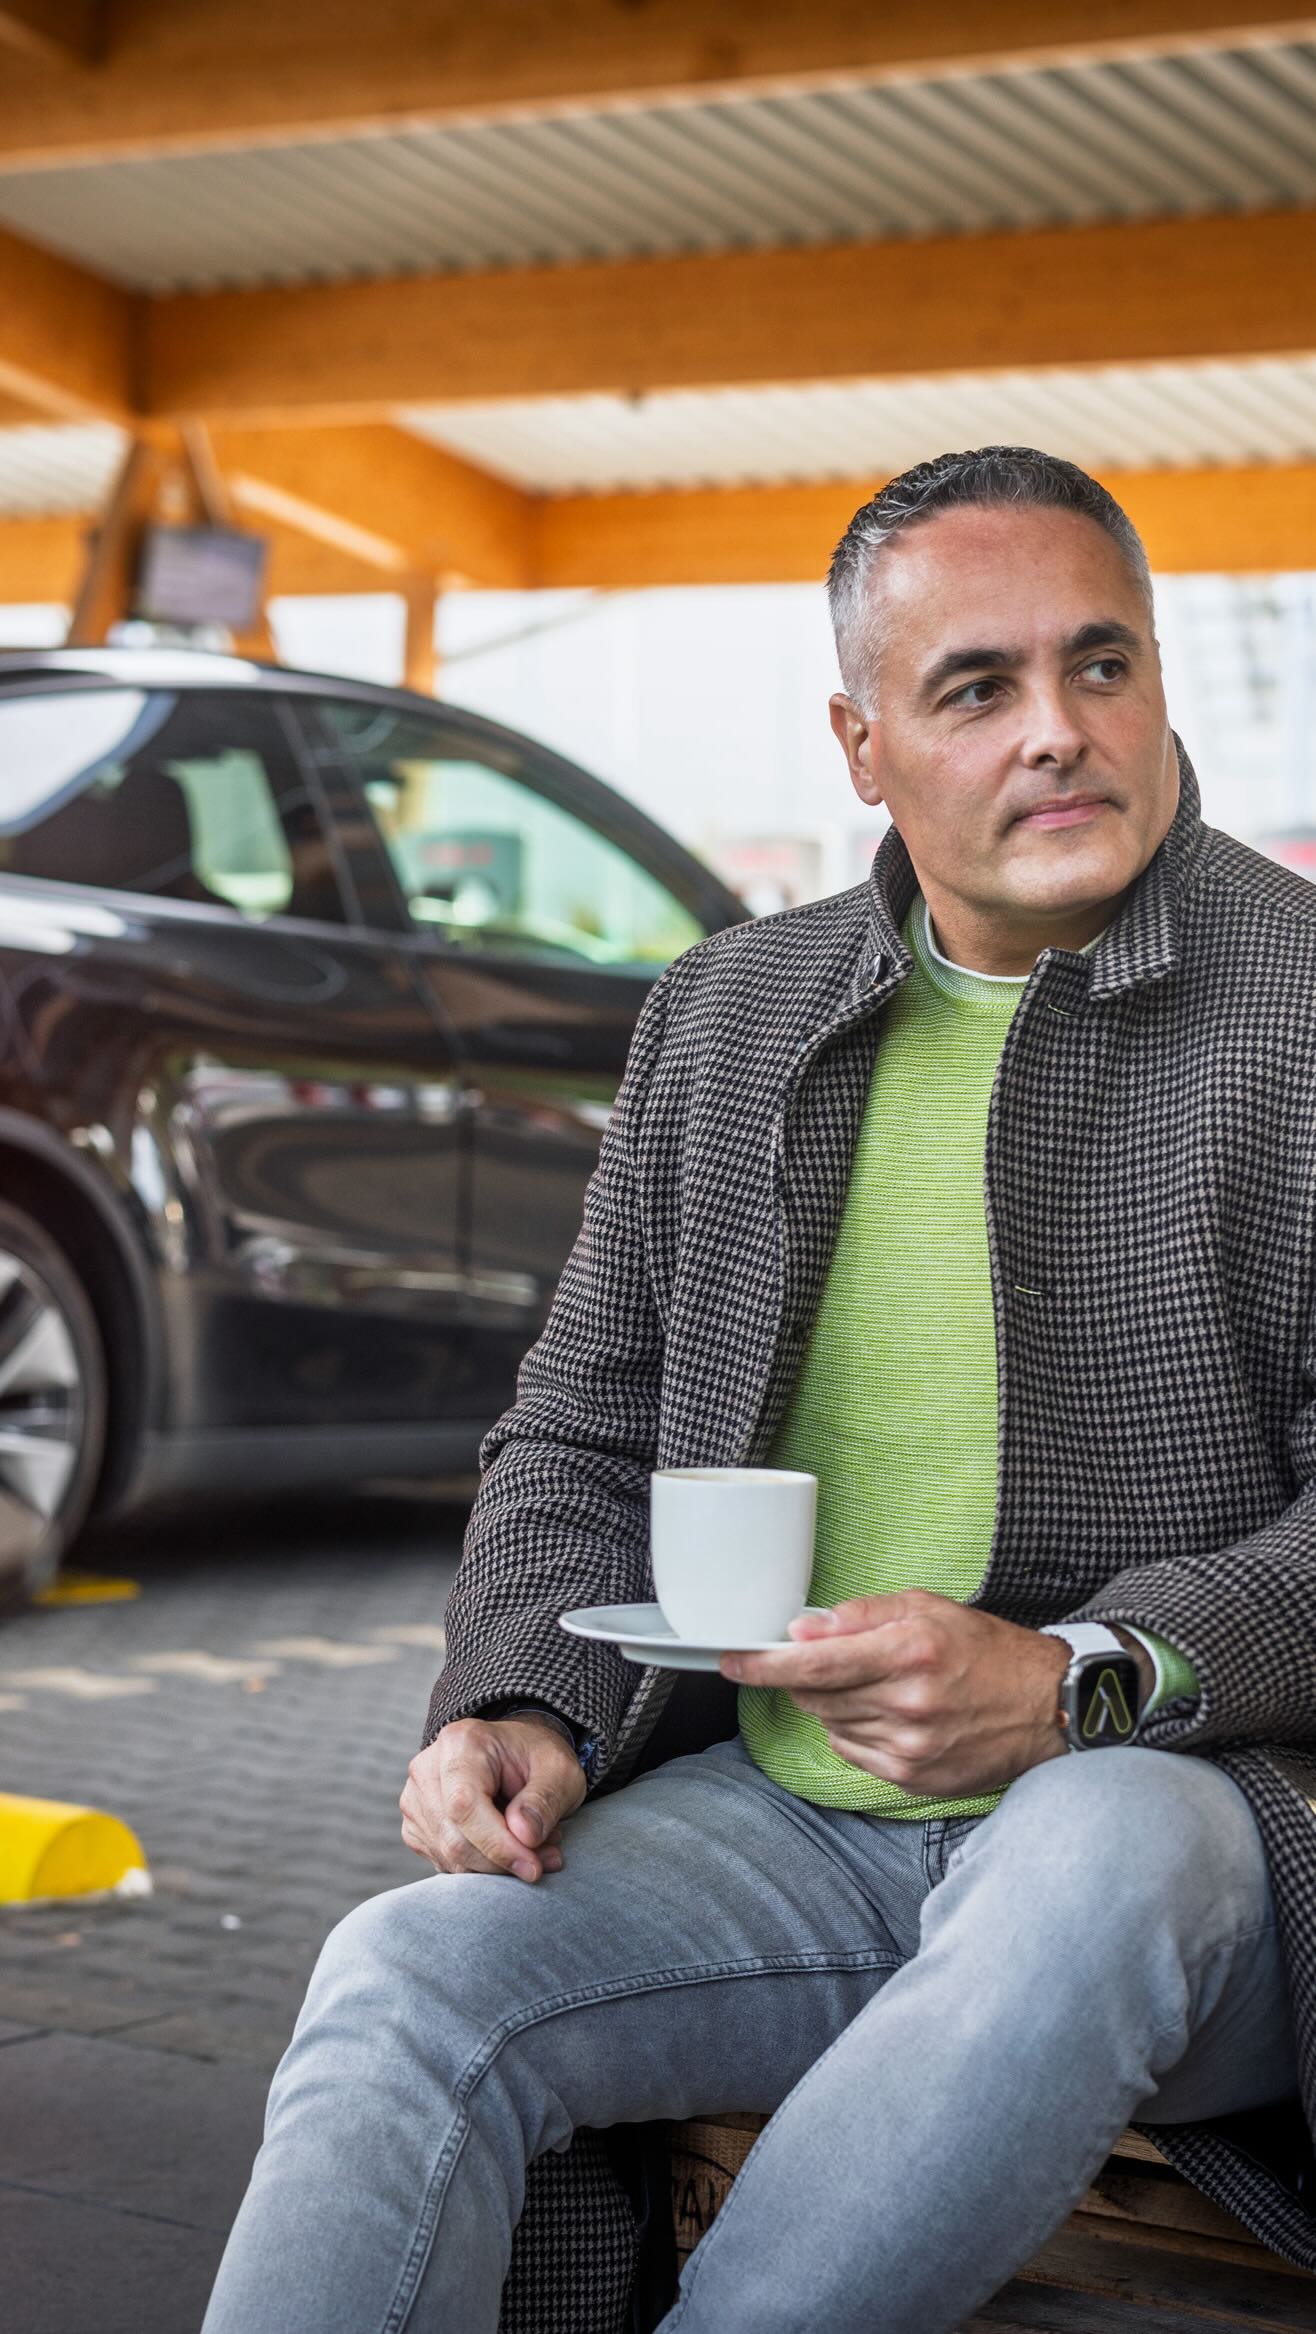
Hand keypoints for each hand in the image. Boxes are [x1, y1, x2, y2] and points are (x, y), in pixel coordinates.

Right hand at [400, 1714, 586, 1881]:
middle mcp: (427, 1768)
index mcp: (460, 1744)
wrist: (517, 1757)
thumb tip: (524, 1836)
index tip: (533, 1867)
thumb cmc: (537, 1760)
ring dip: (496, 1866)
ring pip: (449, 1857)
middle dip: (503, 1861)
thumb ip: (544, 1801)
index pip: (465, 1806)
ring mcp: (416, 1798)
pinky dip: (480, 1867)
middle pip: (454, 1839)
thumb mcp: (560, 1771)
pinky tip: (506, 1845)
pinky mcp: (416, 1825)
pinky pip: (445, 1862)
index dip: (499, 1845)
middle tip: (547, 1858)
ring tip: (534, 1846)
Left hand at [720, 1590, 1071, 1797]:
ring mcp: (909, 1747)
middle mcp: (906, 1703)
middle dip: (805, 1678)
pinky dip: (854, 1731)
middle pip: (814, 1697)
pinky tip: (885, 1714)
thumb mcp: (928, 1608)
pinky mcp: (912, 1778)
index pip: (813, 1664)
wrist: (1046, 1707)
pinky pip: (853, 1752)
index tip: (732, 1661)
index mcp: (908, 1652)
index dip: (764, 1664)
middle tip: (828, 1661)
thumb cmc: (988, 1650)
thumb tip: (803, 1628)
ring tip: (875, 1685)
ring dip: (834, 1704)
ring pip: (830, 1725)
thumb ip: (861, 1615)